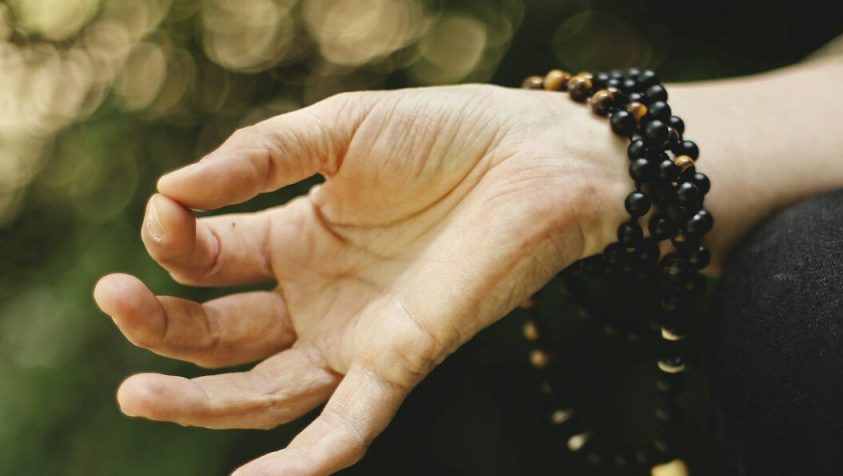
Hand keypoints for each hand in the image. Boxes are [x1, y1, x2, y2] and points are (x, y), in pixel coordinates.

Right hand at [93, 84, 631, 474]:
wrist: (537, 158)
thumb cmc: (447, 134)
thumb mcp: (339, 132)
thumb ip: (258, 157)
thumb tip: (171, 188)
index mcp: (297, 239)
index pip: (209, 260)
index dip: (174, 242)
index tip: (163, 212)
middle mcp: (319, 296)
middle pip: (220, 334)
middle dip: (161, 326)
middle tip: (113, 300)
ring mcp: (358, 335)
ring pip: (263, 391)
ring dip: (199, 402)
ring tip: (135, 395)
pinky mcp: (401, 361)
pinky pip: (346, 426)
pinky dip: (304, 461)